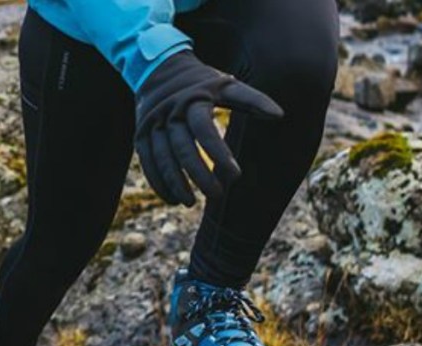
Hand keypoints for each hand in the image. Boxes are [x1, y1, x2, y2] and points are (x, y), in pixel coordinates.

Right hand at [135, 51, 283, 205]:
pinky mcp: (141, 135)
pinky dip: (158, 182)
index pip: (204, 129)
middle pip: (182, 148)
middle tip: (217, 194)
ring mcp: (152, 124)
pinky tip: (172, 199)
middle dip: (199, 174)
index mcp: (193, 99)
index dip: (219, 153)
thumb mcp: (226, 84)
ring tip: (192, 202)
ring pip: (162, 158)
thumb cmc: (201, 81)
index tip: (235, 175)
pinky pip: (147, 162)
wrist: (157, 67)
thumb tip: (280, 115)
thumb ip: (252, 100)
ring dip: (176, 183)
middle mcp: (169, 112)